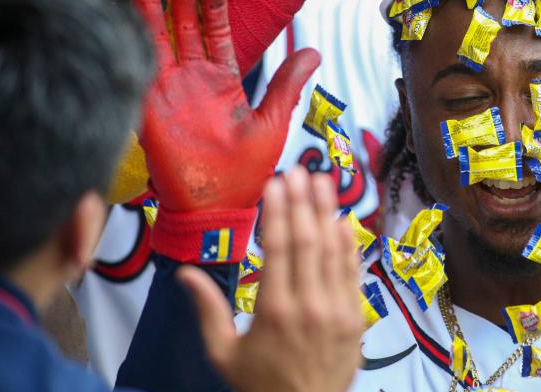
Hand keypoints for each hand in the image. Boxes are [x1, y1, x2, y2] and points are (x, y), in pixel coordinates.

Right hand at [129, 0, 320, 211]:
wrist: (217, 208)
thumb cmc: (246, 172)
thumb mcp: (272, 121)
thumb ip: (287, 84)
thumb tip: (313, 49)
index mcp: (224, 78)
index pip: (219, 28)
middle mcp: (194, 77)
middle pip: (186, 22)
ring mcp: (169, 88)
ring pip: (158, 36)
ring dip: (152, 3)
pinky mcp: (149, 105)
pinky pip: (139, 64)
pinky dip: (131, 38)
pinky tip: (124, 9)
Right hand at [179, 167, 362, 391]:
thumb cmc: (260, 384)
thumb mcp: (223, 353)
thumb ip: (207, 310)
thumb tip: (184, 272)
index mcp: (273, 311)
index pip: (279, 249)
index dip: (278, 212)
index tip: (276, 184)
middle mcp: (309, 304)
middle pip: (308, 241)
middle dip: (303, 202)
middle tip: (299, 170)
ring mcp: (338, 309)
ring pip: (333, 251)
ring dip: (327, 212)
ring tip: (322, 181)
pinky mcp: (356, 316)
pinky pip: (353, 272)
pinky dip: (348, 244)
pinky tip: (342, 219)